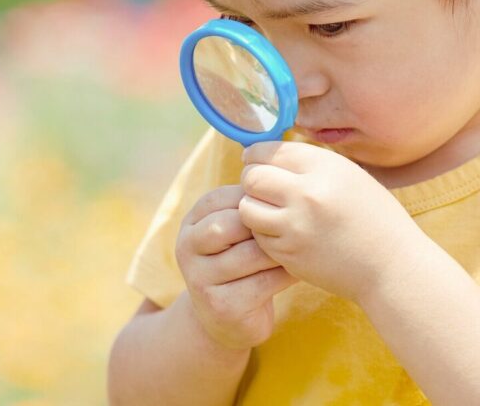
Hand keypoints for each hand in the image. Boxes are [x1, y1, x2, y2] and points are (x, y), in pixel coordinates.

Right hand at [176, 185, 298, 350]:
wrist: (224, 320)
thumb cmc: (239, 264)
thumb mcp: (232, 233)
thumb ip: (244, 207)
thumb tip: (277, 167)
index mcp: (190, 224)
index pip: (217, 198)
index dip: (251, 198)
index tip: (278, 202)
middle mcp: (187, 249)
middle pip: (228, 224)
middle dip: (263, 224)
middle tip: (292, 225)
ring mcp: (200, 279)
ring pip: (249, 254)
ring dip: (279, 250)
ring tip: (301, 246)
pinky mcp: (221, 306)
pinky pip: (262, 283)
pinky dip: (285, 275)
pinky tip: (298, 270)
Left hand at [238, 141, 423, 301]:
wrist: (393, 268)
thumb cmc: (372, 218)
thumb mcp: (348, 175)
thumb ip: (307, 162)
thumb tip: (263, 153)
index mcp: (325, 168)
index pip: (269, 151)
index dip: (256, 155)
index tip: (256, 161)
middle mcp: (308, 194)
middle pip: (252, 177)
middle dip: (251, 179)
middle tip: (260, 186)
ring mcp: (296, 226)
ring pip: (247, 206)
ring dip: (253, 206)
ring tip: (269, 209)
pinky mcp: (288, 253)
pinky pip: (257, 234)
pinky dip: (263, 231)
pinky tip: (283, 231)